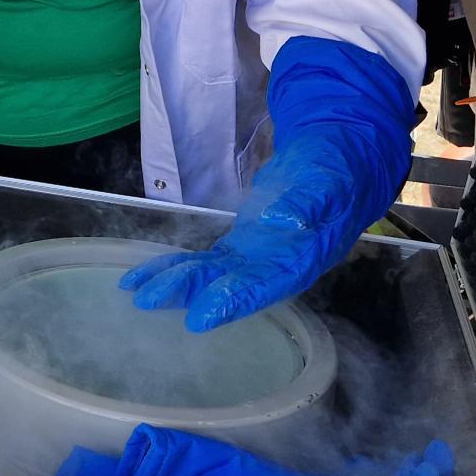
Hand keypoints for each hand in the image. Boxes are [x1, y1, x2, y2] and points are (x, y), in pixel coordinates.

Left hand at [119, 36, 415, 331]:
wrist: (338, 159)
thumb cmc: (338, 169)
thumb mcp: (330, 179)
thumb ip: (309, 203)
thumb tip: (282, 221)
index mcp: (303, 257)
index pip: (265, 285)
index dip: (233, 301)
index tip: (200, 316)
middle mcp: (276, 266)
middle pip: (229, 285)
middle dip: (189, 293)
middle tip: (149, 300)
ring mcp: (257, 258)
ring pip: (211, 276)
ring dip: (175, 283)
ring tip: (137, 291)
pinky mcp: (241, 246)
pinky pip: (206, 261)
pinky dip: (177, 266)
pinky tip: (145, 276)